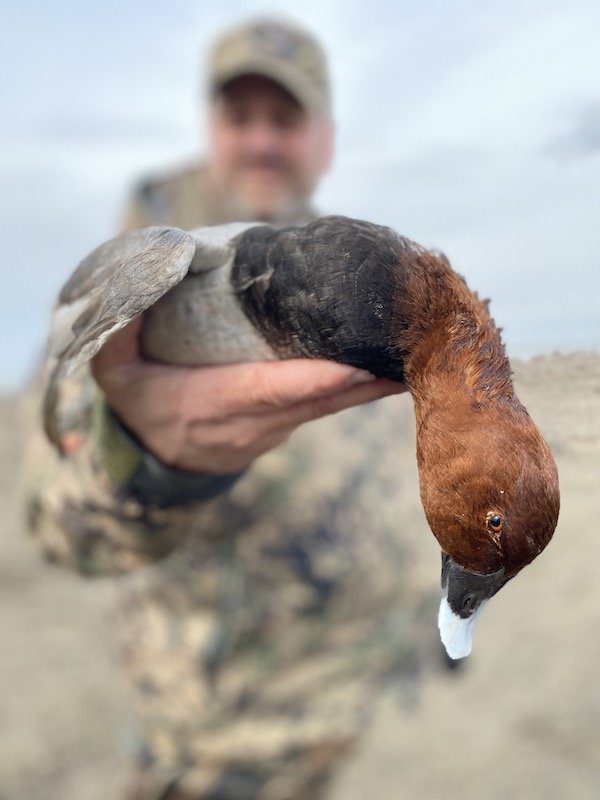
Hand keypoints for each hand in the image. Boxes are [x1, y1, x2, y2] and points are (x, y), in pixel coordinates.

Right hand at [91, 317, 406, 473]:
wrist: (155, 460)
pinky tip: (390, 364)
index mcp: (210, 406)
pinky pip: (328, 406)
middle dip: (366, 379)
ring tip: (417, 352)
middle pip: (319, 401)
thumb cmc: (139, 403)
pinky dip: (360, 388)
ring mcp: (273, 430)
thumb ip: (118, 332)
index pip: (271, 392)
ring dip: (374, 384)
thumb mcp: (114, 371)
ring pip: (332, 407)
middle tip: (412, 349)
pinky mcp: (286, 426)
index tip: (358, 366)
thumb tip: (142, 276)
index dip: (316, 381)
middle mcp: (251, 424)